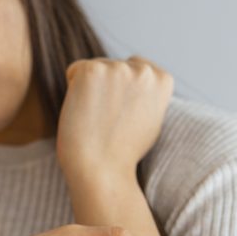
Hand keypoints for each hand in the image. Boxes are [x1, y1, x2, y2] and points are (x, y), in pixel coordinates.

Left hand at [55, 55, 174, 181]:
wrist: (102, 169)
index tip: (125, 116)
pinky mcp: (92, 70)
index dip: (125, 92)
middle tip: (110, 121)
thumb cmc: (123, 152)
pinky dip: (73, 89)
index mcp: (163, 80)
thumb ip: (147, 94)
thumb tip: (134, 80)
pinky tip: (84, 112)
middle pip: (115, 66)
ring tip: (98, 119)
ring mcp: (118, 68)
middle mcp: (144, 70)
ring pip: (95, 68)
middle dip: (108, 88)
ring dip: (91, 89)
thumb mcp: (150, 118)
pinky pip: (75, 71)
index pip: (137, 68)